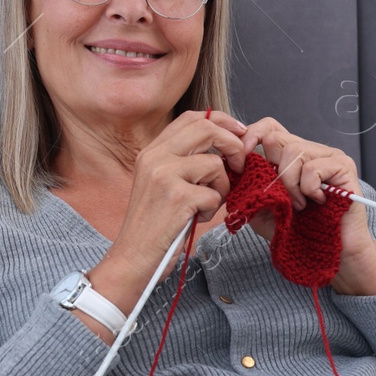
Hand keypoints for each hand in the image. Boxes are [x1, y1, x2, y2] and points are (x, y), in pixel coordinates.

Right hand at [82, 109, 250, 332]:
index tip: (239, 132)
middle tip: (240, 164)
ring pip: (215, 165)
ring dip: (221, 188)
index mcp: (152, 151)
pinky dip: (211, 210)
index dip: (221, 120)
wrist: (135, 257)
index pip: (192, 118)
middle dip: (232, 145)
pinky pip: (214, 195)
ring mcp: (164, 175)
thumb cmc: (156, 224)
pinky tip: (195, 218)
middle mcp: (155, 157)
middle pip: (206, 130)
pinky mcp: (176, 197)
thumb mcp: (163, 184)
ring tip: (204, 205)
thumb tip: (224, 146)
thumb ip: (185, 162)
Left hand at [231, 118, 375, 293]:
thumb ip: (249, 190)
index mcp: (291, 157)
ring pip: (293, 152)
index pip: (268, 128)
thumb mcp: (264, 211)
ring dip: (290, 185)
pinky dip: (308, 188)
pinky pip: (312, 168)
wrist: (331, 252)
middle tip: (280, 197)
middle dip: (271, 171)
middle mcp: (310, 151)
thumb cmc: (301, 232)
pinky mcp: (343, 166)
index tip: (241, 162)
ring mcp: (328, 156)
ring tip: (300, 205)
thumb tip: (232, 170)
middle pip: (276, 137)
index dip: (251, 137)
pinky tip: (318, 201)